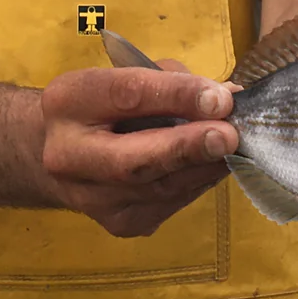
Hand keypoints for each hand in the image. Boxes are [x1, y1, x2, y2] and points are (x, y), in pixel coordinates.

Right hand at [39, 65, 237, 237]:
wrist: (59, 151)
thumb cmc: (103, 104)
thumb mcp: (124, 75)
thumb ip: (172, 81)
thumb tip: (228, 97)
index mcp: (69, 101)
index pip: (126, 95)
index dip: (177, 97)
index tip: (219, 99)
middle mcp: (69, 155)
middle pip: (135, 160)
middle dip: (188, 148)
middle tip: (230, 136)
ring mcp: (91, 198)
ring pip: (160, 189)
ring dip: (205, 167)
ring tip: (238, 147)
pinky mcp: (118, 223)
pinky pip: (170, 204)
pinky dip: (199, 182)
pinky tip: (216, 164)